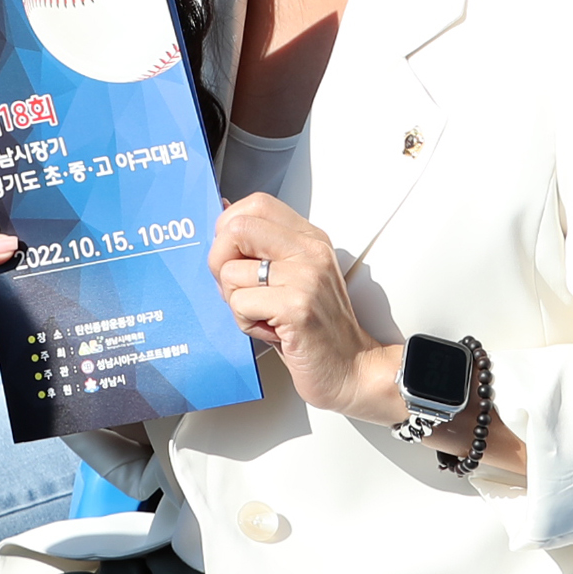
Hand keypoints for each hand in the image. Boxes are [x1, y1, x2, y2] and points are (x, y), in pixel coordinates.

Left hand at [211, 194, 395, 418]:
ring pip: (231, 273)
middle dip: (220, 262)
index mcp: (309, 239)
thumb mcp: (293, 277)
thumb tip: (222, 214)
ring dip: (236, 303)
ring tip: (265, 317)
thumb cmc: (316, 330)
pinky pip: (240, 303)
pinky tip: (271, 331)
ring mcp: (305, 277)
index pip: (257, 204)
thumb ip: (262, 248)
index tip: (233, 255)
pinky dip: (245, 323)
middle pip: (236, 229)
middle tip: (239, 289)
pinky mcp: (297, 307)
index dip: (230, 226)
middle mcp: (310, 251)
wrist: (352, 369)